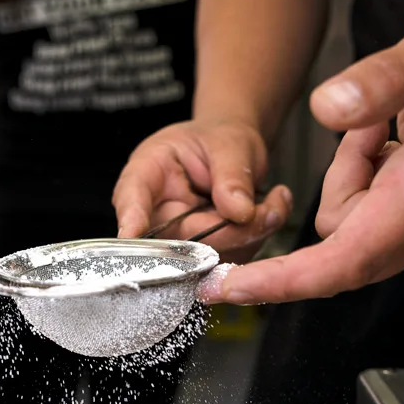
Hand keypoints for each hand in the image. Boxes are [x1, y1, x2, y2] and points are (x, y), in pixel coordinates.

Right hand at [113, 119, 292, 261]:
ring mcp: (176, 239)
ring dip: (251, 236)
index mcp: (148, 172)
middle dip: (230, 231)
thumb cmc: (220, 141)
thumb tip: (240, 212)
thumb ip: (233, 175)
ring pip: (209, 258)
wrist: (232, 155)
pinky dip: (258, 241)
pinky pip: (230, 261)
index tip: (130, 232)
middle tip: (270, 210)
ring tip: (273, 203)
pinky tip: (267, 214)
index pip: (132, 196)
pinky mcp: (201, 257)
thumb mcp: (230, 144)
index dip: (132, 217)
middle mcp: (155, 212)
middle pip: (179, 240)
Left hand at [199, 11, 403, 303]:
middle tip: (375, 130)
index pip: (343, 260)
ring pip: (357, 224)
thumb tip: (324, 107)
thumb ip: (382, 80)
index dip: (283, 281)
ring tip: (398, 127)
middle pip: (341, 242)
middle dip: (339, 186)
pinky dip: (376, 180)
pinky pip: (380, 216)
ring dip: (359, 176)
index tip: (231, 288)